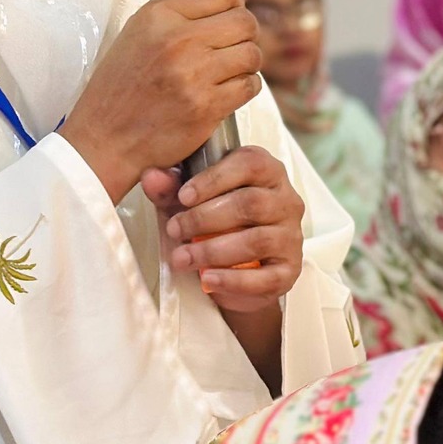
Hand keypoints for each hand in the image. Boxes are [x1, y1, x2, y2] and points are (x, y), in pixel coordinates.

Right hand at [59, 0, 261, 202]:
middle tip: (230, 48)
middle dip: (244, 34)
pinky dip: (245, 88)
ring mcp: (194, 74)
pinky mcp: (207, 107)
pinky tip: (227, 92)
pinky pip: (250, 86)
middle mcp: (177, 40)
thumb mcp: (137, 33)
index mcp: (158, 15)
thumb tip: (227, 4)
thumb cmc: (121, 88)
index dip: (231, 3)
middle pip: (244, 20)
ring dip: (246, 63)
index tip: (225, 18)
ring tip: (228, 71)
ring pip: (252, 53)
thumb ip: (178, 14)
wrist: (105, 140)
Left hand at [146, 147, 305, 311]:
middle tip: (175, 229)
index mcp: (266, 171)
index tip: (183, 197)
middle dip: (205, 218)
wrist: (233, 268)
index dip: (214, 179)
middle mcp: (286, 200)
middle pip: (251, 203)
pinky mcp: (289, 270)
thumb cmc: (213, 221)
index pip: (249, 163)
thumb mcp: (187, 200)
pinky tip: (207, 279)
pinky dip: (233, 280)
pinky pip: (266, 277)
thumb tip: (151, 177)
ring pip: (257, 240)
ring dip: (213, 250)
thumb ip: (170, 187)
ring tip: (182, 258)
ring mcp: (291, 236)